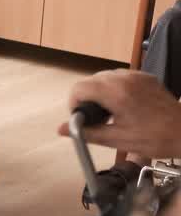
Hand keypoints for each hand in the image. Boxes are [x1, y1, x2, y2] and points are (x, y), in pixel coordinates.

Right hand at [58, 70, 180, 158]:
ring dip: (101, 92)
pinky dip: (116, 87)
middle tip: (98, 118)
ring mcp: (136, 76)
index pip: (79, 88)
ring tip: (112, 111)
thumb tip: (61, 130)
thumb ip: (88, 132)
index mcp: (115, 93)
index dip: (75, 103)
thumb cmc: (155, 138)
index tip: (83, 117)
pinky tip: (125, 104)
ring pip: (105, 77)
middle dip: (88, 98)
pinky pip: (121, 77)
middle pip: (91, 81)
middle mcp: (124, 79)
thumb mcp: (118, 139)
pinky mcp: (146, 77)